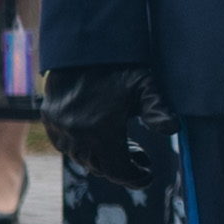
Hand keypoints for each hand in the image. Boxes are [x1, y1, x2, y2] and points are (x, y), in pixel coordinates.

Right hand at [43, 63, 168, 191]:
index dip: (135, 177)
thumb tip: (173, 128)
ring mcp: (61, 129)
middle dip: (122, 166)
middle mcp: (78, 136)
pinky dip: (81, 147)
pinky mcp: (49, 120)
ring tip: (119, 142)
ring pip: (82, 158)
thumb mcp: (143, 85)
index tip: (148, 174)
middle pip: (101, 168)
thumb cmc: (117, 66)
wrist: (80, 45)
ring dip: (102, 157)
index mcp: (102, 132)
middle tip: (138, 152)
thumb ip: (158, 109)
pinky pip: (65, 146)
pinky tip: (95, 136)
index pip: (119, 172)